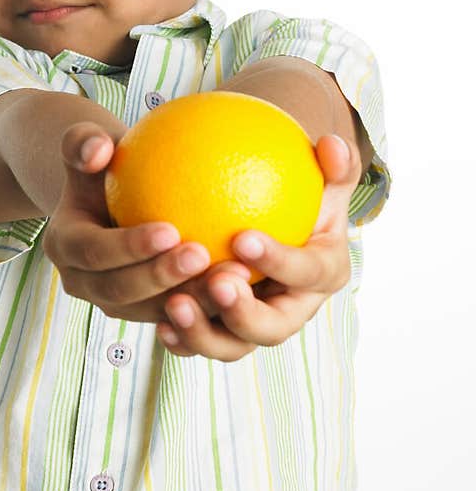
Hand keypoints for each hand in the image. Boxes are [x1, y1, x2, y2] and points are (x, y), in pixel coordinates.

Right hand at [41, 122, 216, 323]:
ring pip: (150, 312)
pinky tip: (244, 285)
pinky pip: (175, 316)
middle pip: (118, 291)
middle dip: (159, 278)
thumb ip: (85, 141)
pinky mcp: (143, 312)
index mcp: (64, 246)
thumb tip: (98, 148)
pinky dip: (206, 305)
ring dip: (191, 299)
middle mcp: (82, 282)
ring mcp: (112, 303)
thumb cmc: (106, 161)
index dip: (129, 247)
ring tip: (231, 275)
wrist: (110, 196)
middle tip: (202, 254)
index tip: (172, 230)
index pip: (94, 251)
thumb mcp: (90, 144)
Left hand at [157, 134, 361, 361]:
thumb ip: (333, 164)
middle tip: (216, 282)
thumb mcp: (322, 177)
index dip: (279, 260)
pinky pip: (201, 343)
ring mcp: (256, 326)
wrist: (277, 224)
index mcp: (324, 274)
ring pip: (233, 346)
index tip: (242, 237)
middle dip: (244, 314)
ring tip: (174, 304)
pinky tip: (157, 321)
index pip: (307, 272)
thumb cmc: (300, 193)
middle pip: (273, 328)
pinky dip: (181, 338)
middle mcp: (293, 310)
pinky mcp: (224, 332)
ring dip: (203, 332)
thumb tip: (331, 144)